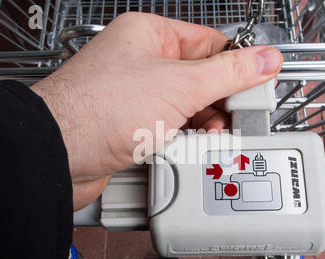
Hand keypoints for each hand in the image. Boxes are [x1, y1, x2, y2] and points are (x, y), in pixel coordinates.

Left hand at [31, 12, 282, 209]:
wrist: (59, 156)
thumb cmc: (101, 110)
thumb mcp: (181, 86)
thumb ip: (228, 73)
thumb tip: (265, 59)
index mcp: (150, 36)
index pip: (209, 43)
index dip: (237, 63)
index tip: (258, 82)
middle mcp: (142, 63)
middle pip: (200, 77)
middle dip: (220, 100)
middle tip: (236, 117)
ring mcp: (136, 96)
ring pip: (187, 105)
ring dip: (204, 122)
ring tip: (212, 134)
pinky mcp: (132, 125)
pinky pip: (171, 126)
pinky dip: (185, 136)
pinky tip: (191, 144)